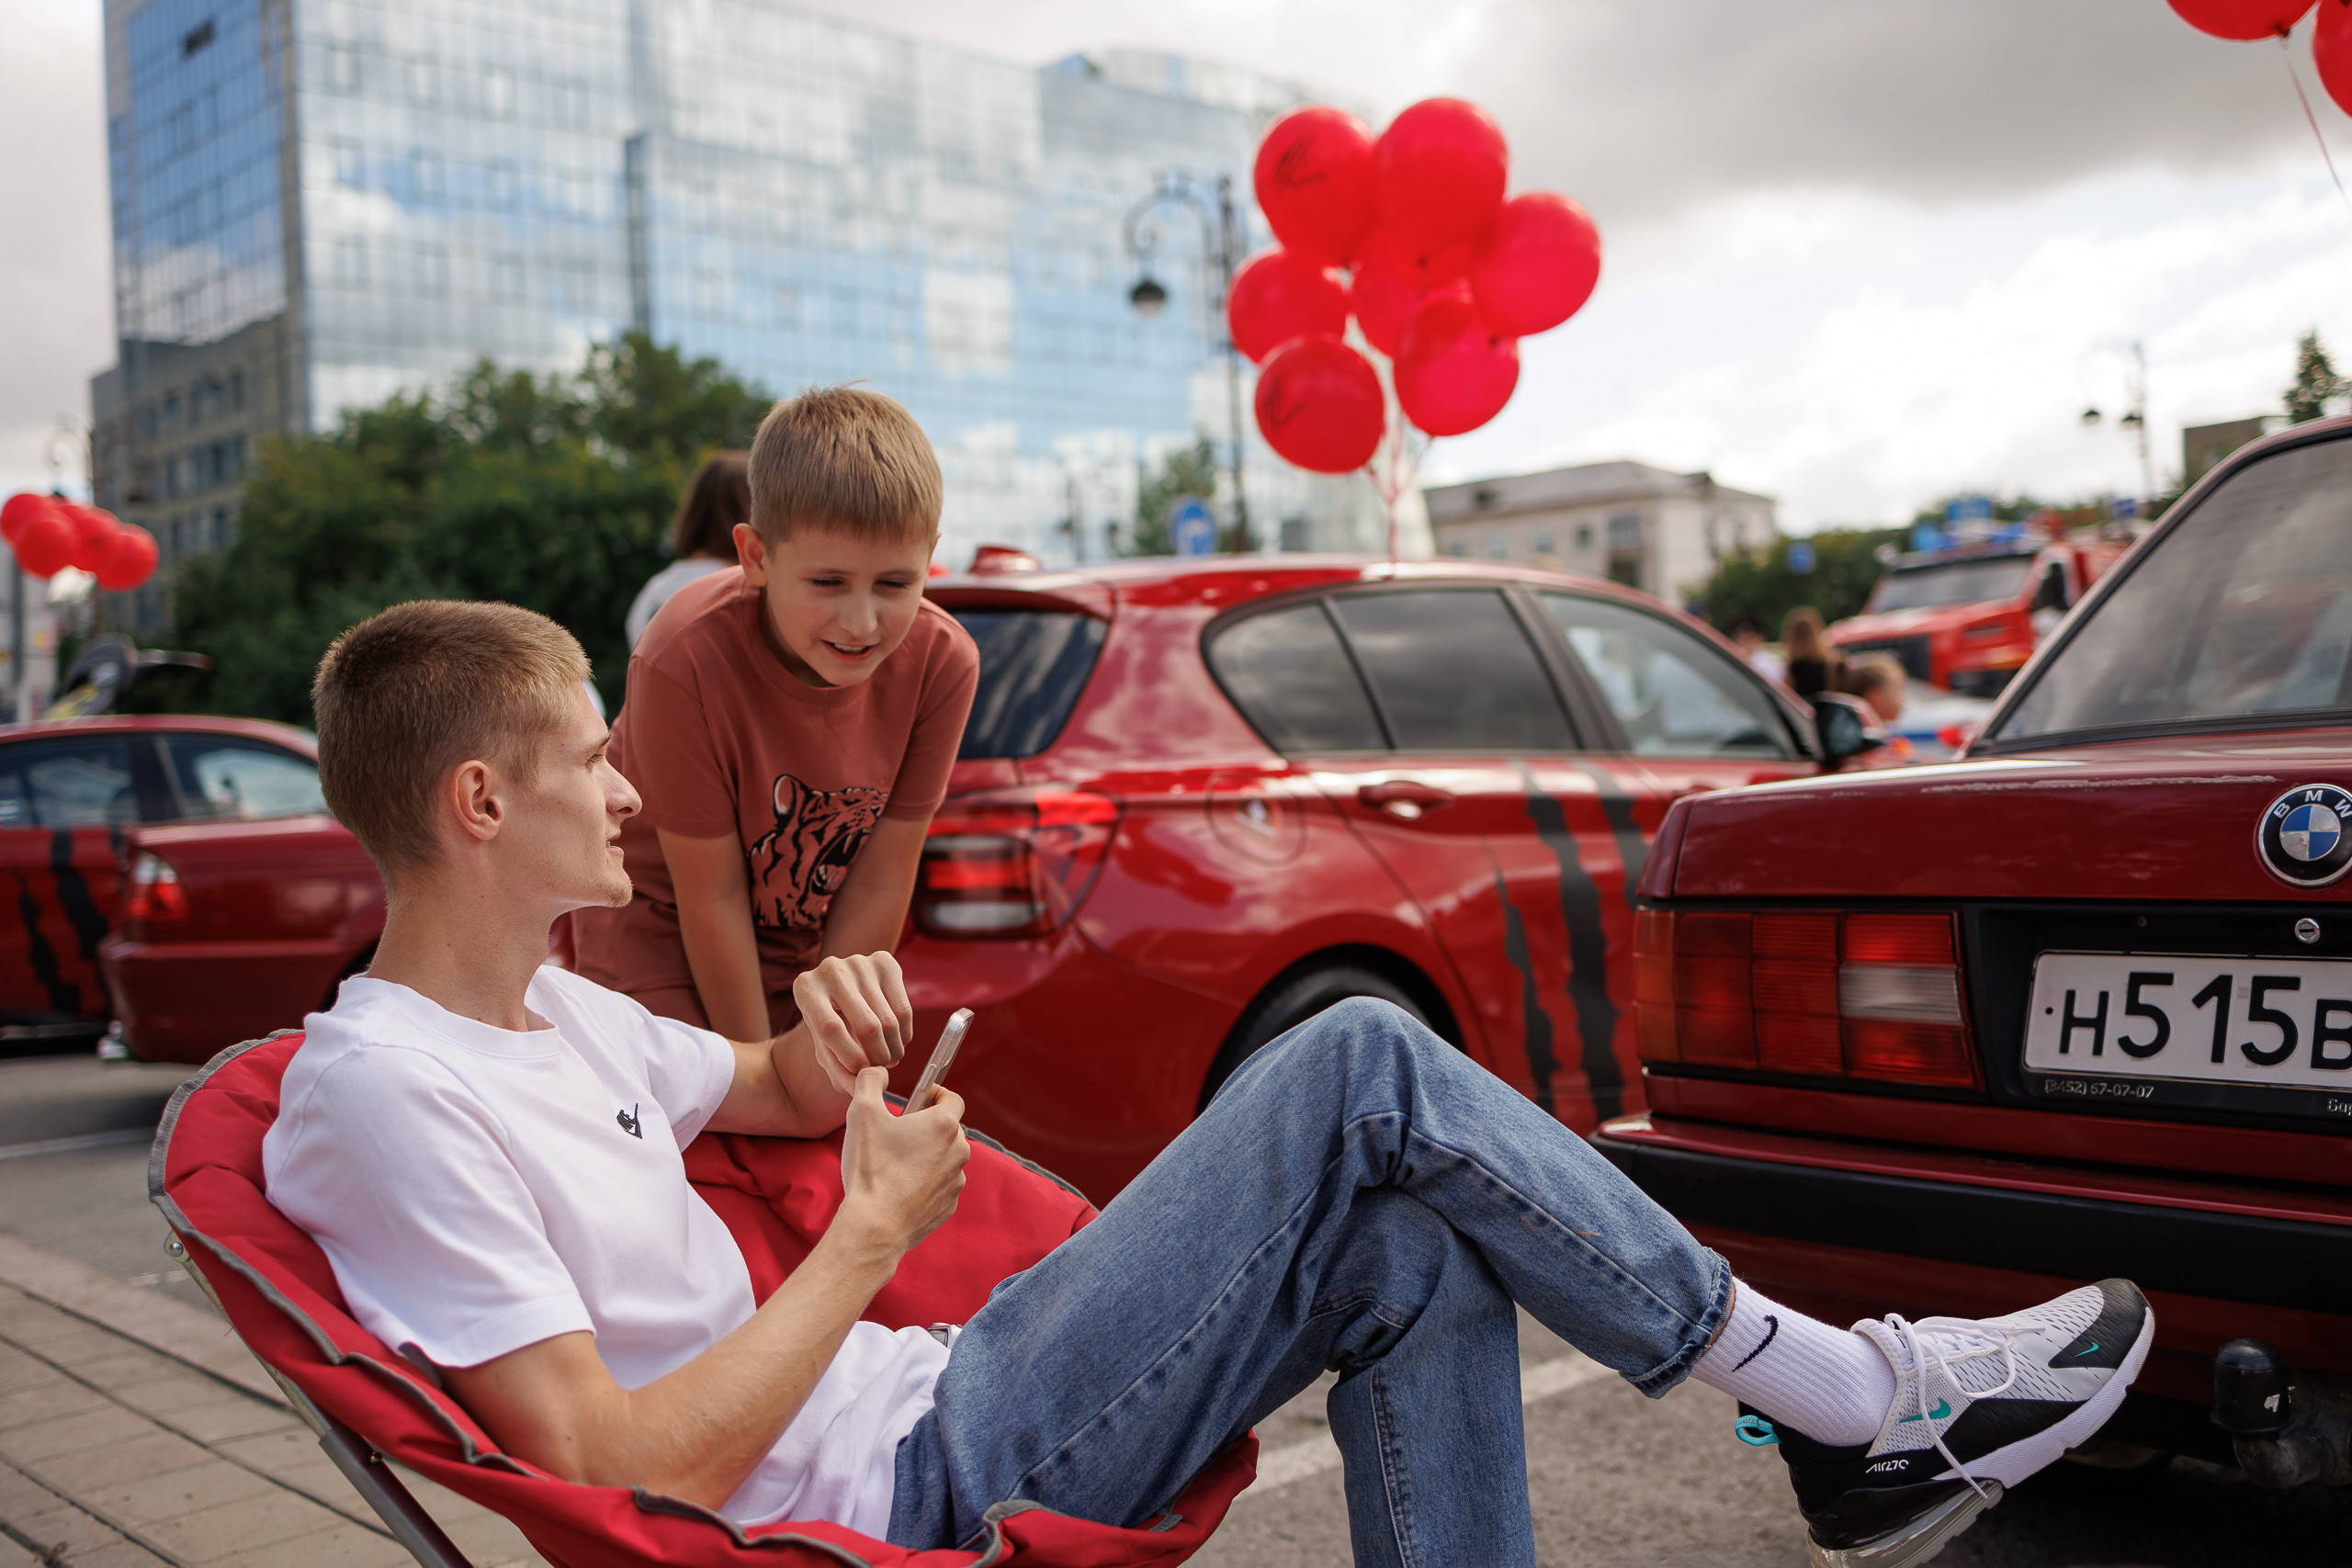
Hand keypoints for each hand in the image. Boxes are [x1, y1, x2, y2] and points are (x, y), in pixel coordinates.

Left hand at [795, 953, 913, 1095]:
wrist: (839, 986)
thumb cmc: (828, 1021)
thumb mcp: (824, 1046)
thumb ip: (838, 1071)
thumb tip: (858, 1089)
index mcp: (805, 989)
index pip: (830, 1028)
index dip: (850, 1057)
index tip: (862, 1073)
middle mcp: (830, 969)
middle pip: (866, 1025)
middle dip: (878, 1057)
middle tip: (881, 1069)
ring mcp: (859, 962)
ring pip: (889, 1020)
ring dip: (893, 1049)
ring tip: (889, 1059)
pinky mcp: (884, 961)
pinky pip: (904, 1009)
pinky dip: (904, 1034)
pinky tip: (897, 1043)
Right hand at [836, 1068, 967, 1255]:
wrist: (874, 1226)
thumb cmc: (870, 1168)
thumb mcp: (861, 1113)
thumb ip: (870, 1081)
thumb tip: (877, 1071)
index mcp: (944, 1125)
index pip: (952, 1098)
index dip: (935, 1094)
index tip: (919, 1098)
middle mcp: (958, 1151)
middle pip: (948, 1129)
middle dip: (927, 1126)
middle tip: (898, 1132)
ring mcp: (955, 1181)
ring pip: (944, 1158)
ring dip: (926, 1155)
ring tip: (895, 1163)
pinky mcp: (948, 1205)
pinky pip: (939, 1185)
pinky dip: (924, 1182)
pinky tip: (899, 1188)